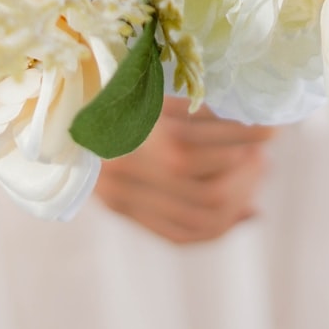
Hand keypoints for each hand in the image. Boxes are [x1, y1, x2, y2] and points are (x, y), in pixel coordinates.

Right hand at [93, 97, 274, 243]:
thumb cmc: (111, 95)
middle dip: (246, 174)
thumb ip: (195, 111)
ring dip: (238, 200)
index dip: (245, 138)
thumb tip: (250, 127)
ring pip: (201, 219)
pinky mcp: (127, 214)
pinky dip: (220, 227)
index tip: (271, 129)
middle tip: (261, 155)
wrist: (57, 121)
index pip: (206, 143)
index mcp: (137, 134)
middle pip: (209, 190)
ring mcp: (127, 200)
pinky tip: (244, 211)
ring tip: (254, 177)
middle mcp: (131, 173)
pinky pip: (183, 235)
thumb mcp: (151, 93)